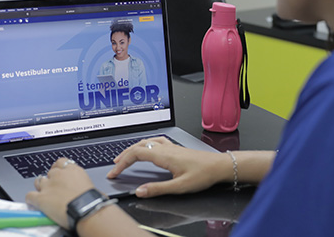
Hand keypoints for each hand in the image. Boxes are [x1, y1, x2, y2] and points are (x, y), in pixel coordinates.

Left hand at [25, 157, 94, 227]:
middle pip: (50, 173)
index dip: (58, 168)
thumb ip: (81, 183)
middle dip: (51, 180)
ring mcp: (48, 185)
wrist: (86, 210)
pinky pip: (30, 196)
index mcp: (73, 170)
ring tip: (43, 194)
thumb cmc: (92, 201)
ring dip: (40, 187)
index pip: (61, 162)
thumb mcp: (90, 186)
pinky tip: (33, 202)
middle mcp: (59, 175)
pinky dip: (31, 199)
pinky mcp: (41, 198)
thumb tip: (83, 189)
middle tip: (54, 188)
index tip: (59, 173)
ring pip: (38, 181)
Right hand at [107, 137, 231, 197]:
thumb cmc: (203, 175)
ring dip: (133, 148)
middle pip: (138, 146)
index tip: (114, 172)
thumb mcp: (179, 187)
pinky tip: (147, 149)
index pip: (136, 154)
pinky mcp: (176, 148)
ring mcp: (171, 146)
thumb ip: (158, 189)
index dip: (122, 163)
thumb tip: (140, 191)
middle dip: (124, 155)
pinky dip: (145, 145)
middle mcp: (166, 148)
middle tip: (115, 166)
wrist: (219, 166)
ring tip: (125, 156)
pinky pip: (155, 142)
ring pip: (146, 142)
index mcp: (164, 155)